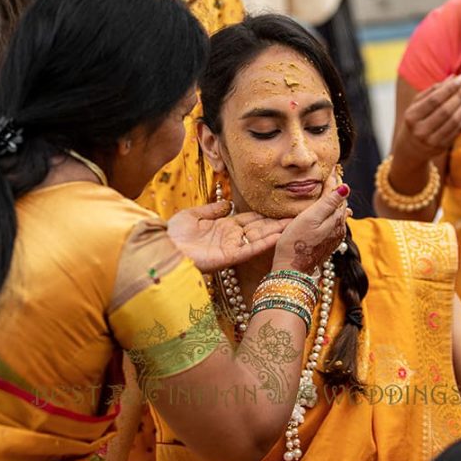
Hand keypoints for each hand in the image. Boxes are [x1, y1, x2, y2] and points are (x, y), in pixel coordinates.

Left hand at [167, 201, 289, 273]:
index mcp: (223, 227)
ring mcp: (232, 247)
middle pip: (259, 228)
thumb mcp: (193, 215)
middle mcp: (231, 237)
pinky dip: (264, 243)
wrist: (164, 247)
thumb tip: (228, 203)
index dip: (264, 215)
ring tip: (294, 224)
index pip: (249, 219)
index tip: (280, 209)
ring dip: (276, 232)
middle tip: (296, 217)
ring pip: (259, 238)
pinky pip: (250, 249)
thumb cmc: (174, 233)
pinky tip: (278, 236)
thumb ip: (212, 210)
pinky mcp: (230, 257)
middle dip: (277, 223)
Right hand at [272, 173, 349, 272]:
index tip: (331, 166)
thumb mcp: (310, 218)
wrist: (291, 269)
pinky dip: (330, 212)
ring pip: (337, 213)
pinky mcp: (327, 244)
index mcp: (335, 218)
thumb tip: (346, 187)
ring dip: (334, 200)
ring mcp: (334, 237)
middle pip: (340, 203)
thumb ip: (328, 203)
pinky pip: (333, 223)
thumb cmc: (296, 242)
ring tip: (330, 188)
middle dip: (336, 188)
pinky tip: (328, 211)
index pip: (337, 193)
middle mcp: (338, 227)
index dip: (333, 179)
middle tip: (332, 173)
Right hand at [396, 74, 460, 165]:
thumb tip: (453, 77)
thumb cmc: (415, 120)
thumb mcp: (416, 105)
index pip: (434, 100)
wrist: (410, 148)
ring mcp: (432, 140)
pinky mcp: (443, 146)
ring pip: (455, 120)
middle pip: (446, 110)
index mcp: (412, 116)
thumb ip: (432, 91)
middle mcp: (421, 130)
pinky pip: (459, 128)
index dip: (449, 88)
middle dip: (460, 95)